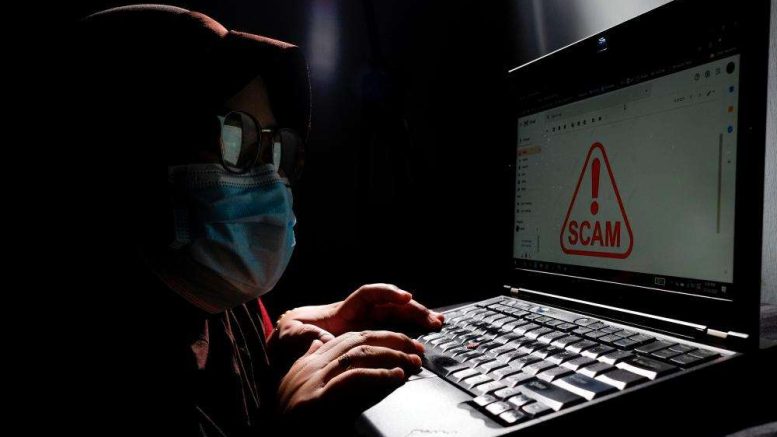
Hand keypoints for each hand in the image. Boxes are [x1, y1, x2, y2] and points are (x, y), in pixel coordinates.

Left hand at [267, 283, 442, 373]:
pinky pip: (392, 336)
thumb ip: (301, 335)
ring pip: (396, 319)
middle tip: (433, 318)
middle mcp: (359, 318)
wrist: (288, 350)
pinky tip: (421, 342)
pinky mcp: (368, 345)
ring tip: (436, 323)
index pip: (369, 295)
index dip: (387, 293)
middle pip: (391, 306)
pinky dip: (408, 337)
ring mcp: (366, 330)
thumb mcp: (289, 333)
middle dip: (412, 308)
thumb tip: (320, 340)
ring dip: (416, 320)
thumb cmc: (290, 338)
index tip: (404, 297)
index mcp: (343, 311)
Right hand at [277, 330, 424, 429]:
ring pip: (358, 354)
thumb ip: (333, 376)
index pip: (349, 337)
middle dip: (390, 340)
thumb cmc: (299, 427)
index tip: (402, 342)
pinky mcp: (317, 400)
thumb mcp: (316, 395)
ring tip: (411, 361)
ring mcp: (312, 381)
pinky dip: (378, 375)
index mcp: (309, 364)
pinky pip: (353, 378)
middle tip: (414, 347)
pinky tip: (395, 376)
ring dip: (390, 355)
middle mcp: (310, 367)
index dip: (379, 337)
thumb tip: (359, 361)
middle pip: (356, 340)